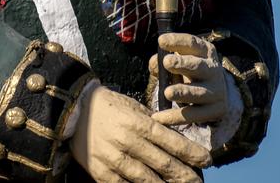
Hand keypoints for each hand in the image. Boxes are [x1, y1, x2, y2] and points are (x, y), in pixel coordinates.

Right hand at [69, 84, 210, 182]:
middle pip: (163, 164)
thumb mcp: (132, 106)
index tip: (207, 160)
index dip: (191, 152)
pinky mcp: (102, 174)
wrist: (73, 110)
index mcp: (136, 122)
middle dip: (185, 175)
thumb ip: (151, 123)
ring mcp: (114, 160)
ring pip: (147, 181)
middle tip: (198, 182)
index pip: (170, 141)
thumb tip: (174, 139)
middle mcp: (127, 142)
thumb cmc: (108, 105)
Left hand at [149, 33, 227, 125]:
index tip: (160, 41)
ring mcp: (216, 92)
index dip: (177, 41)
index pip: (192, 43)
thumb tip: (154, 64)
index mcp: (205, 51)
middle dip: (183, 64)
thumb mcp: (180, 59)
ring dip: (182, 92)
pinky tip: (159, 118)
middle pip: (198, 67)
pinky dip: (175, 117)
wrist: (216, 92)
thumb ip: (164, 59)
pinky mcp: (214, 111)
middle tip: (167, 62)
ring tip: (167, 92)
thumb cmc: (189, 70)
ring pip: (197, 93)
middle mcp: (213, 70)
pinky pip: (192, 115)